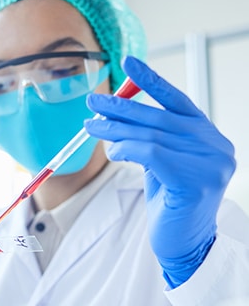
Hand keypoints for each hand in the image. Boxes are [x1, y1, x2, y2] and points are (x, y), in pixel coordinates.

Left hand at [85, 56, 235, 287]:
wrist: (184, 242)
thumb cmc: (170, 201)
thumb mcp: (161, 162)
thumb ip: (150, 138)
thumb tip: (115, 112)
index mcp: (208, 136)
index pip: (178, 101)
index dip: (151, 81)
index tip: (128, 63)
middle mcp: (215, 145)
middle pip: (159, 117)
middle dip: (121, 107)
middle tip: (92, 102)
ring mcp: (210, 164)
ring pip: (151, 135)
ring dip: (115, 129)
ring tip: (91, 127)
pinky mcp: (196, 182)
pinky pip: (151, 154)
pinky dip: (127, 148)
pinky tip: (112, 151)